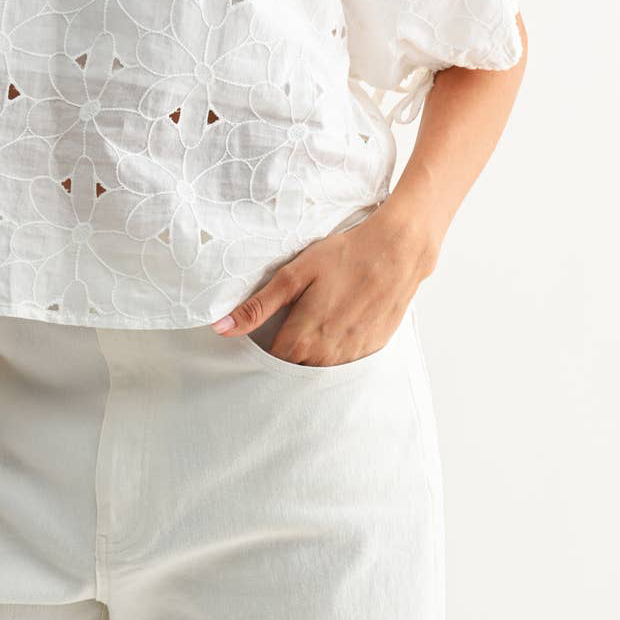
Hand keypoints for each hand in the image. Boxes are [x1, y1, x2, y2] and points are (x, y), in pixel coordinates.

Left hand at [210, 206, 438, 366]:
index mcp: (303, 339)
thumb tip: (221, 329)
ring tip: (315, 324)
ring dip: (312, 356)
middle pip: (295, 369)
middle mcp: (327, 355)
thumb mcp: (294, 274)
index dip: (264, 350)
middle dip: (287, 354)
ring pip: (321, 369)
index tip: (264, 333)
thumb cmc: (345, 256)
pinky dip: (337, 351)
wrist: (398, 250)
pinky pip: (346, 362)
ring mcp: (353, 355)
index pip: (271, 363)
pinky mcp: (372, 349)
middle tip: (290, 324)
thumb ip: (258, 307)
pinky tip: (340, 325)